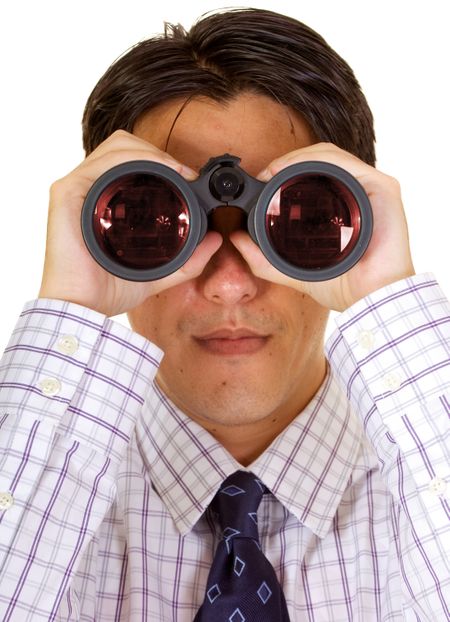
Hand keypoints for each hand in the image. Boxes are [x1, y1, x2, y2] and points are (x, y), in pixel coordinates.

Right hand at [39, 130, 221, 316]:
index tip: (189, 177)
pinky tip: (156, 170)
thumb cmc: (109, 290)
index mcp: (104, 202)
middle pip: (125, 148)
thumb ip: (189, 260)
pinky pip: (100, 162)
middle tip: (185, 173)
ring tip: (176, 170)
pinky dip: (131, 158)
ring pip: (116, 147)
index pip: (132, 163)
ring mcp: (76, 189)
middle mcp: (89, 190)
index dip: (162, 162)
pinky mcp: (66, 192)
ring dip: (150, 151)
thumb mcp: (159, 272)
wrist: (85, 307)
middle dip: (159, 152)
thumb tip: (216, 239)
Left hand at [231, 143, 414, 310]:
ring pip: (331, 157)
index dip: (284, 171)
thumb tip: (235, 238)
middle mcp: (355, 193)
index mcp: (340, 207)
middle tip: (264, 175)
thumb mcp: (291, 270)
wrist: (369, 298)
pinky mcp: (383, 187)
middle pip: (319, 162)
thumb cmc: (343, 286)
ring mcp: (370, 188)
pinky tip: (298, 169)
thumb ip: (262, 258)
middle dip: (287, 162)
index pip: (311, 175)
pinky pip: (349, 163)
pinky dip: (320, 160)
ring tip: (275, 171)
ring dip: (298, 158)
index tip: (261, 181)